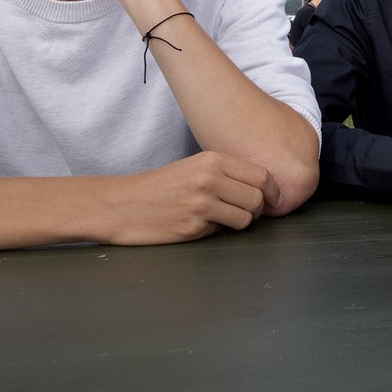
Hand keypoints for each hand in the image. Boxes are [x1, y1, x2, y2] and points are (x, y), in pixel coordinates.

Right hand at [94, 151, 278, 244]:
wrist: (119, 205)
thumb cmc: (158, 187)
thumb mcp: (193, 167)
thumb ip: (226, 173)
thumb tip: (262, 189)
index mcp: (212, 160)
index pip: (262, 175)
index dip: (273, 191)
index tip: (273, 199)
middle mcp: (209, 179)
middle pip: (258, 198)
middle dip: (259, 209)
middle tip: (248, 213)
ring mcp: (201, 203)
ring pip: (246, 218)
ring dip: (240, 222)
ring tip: (223, 219)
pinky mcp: (192, 226)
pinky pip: (222, 232)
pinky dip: (217, 231)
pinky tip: (200, 225)